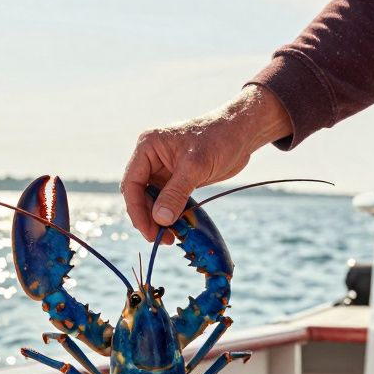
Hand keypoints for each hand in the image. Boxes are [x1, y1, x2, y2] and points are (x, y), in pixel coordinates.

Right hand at [122, 85, 291, 242]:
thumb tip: (160, 219)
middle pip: (139, 195)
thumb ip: (176, 193)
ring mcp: (163, 170)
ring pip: (152, 201)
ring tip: (171, 237)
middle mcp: (151, 159)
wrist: (241, 134)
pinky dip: (170, 216)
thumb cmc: (218, 139)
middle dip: (148, 218)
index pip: (132, 183)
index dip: (137, 210)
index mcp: (147, 148)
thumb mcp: (195, 166)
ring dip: (159, 220)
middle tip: (161, 239)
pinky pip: (167, 202)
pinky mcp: (177, 180)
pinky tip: (178, 229)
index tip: (149, 231)